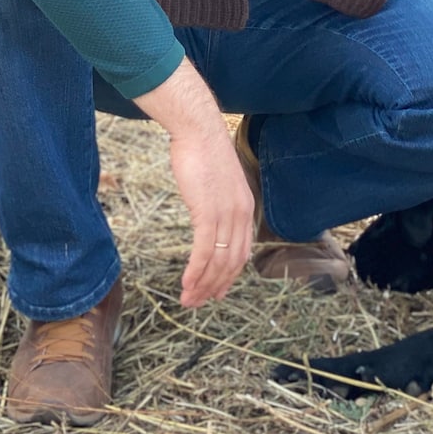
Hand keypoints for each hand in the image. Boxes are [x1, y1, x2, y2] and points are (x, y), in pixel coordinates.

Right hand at [169, 131, 253, 307]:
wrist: (199, 131)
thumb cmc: (202, 152)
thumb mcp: (216, 182)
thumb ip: (217, 203)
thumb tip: (207, 218)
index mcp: (245, 208)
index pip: (242, 252)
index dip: (229, 275)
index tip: (216, 291)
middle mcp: (241, 214)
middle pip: (232, 262)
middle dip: (214, 286)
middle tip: (197, 302)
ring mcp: (226, 214)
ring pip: (218, 261)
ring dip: (202, 284)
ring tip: (188, 300)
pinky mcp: (209, 212)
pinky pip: (204, 251)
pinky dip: (196, 271)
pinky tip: (187, 283)